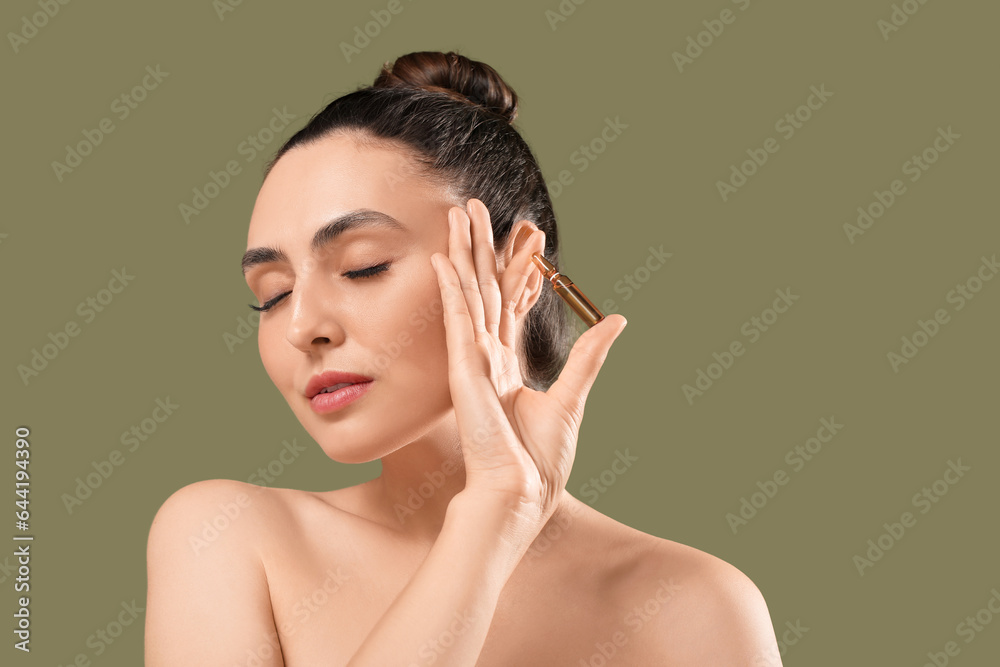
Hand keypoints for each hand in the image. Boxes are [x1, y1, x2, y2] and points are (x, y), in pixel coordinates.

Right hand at [429, 198, 627, 527]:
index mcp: (505, 366)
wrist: (520, 493)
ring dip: (463, 253)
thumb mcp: (572, 398)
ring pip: (468, 293)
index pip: (505, 304)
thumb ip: (589, 355)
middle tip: (471, 208)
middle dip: (478, 247)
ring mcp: (471, 361)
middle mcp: (484, 357)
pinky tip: (445, 258)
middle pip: (482, 289)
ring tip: (459, 215)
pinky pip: (458, 319)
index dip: (509, 268)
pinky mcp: (465, 370)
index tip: (514, 237)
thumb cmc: (539, 460)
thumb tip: (617, 319)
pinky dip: (452, 287)